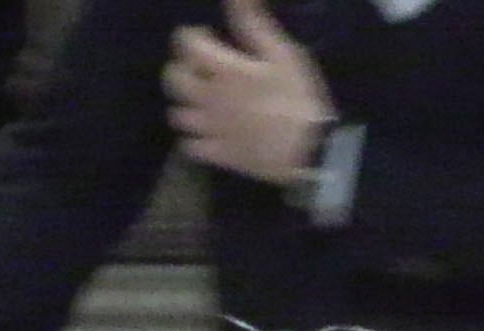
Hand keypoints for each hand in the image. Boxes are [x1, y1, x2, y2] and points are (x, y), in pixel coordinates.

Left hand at [166, 0, 333, 187]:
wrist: (310, 153)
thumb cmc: (299, 100)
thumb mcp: (283, 55)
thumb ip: (253, 24)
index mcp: (222, 70)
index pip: (186, 43)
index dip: (193, 35)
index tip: (209, 36)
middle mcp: (208, 97)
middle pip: (173, 79)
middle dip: (182, 68)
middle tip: (201, 69)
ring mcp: (211, 128)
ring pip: (178, 114)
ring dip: (187, 105)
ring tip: (203, 102)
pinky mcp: (219, 154)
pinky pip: (191, 147)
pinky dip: (195, 139)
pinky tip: (208, 133)